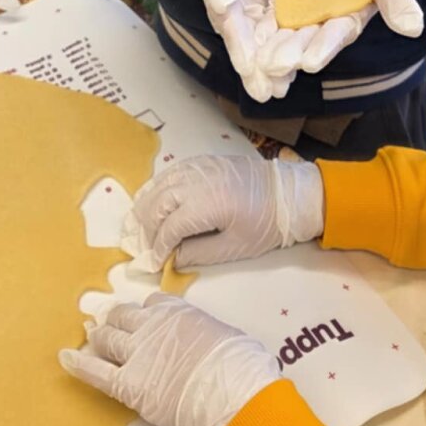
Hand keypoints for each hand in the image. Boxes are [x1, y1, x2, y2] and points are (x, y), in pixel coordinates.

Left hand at [59, 293, 278, 425]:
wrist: (230, 391)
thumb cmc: (239, 366)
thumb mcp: (227, 336)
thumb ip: (207, 335)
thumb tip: (210, 346)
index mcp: (178, 313)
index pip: (152, 306)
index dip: (145, 313)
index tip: (142, 317)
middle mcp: (152, 326)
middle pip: (123, 317)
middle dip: (114, 320)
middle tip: (106, 323)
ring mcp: (137, 353)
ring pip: (107, 338)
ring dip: (97, 336)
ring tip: (89, 335)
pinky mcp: (127, 383)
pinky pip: (95, 371)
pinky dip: (78, 363)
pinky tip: (64, 357)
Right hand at [126, 154, 323, 270]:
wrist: (287, 193)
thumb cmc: (265, 224)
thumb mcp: (234, 248)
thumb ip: (198, 253)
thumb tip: (172, 258)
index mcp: (207, 205)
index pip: (169, 228)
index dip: (158, 248)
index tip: (153, 264)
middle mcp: (197, 182)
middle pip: (158, 204)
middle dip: (146, 229)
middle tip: (142, 248)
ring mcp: (198, 167)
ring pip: (159, 185)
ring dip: (145, 207)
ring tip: (138, 227)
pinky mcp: (202, 161)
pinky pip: (170, 172)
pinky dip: (156, 188)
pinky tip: (151, 201)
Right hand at [202, 0, 301, 101]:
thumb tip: (220, 2)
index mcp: (226, 6)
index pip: (234, 30)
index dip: (240, 49)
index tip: (247, 67)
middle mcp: (243, 21)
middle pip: (250, 49)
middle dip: (257, 72)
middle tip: (266, 94)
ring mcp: (263, 24)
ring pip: (268, 50)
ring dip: (274, 71)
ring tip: (280, 92)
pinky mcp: (283, 22)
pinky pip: (287, 40)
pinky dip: (292, 56)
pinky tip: (299, 71)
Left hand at [253, 0, 423, 88]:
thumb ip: (397, 1)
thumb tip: (414, 27)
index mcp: (349, 22)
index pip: (335, 37)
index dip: (323, 48)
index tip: (311, 62)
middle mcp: (324, 26)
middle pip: (306, 42)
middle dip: (291, 54)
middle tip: (275, 66)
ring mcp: (303, 17)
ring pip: (285, 36)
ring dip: (272, 51)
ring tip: (258, 64)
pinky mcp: (285, 5)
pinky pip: (270, 20)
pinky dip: (260, 33)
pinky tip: (246, 43)